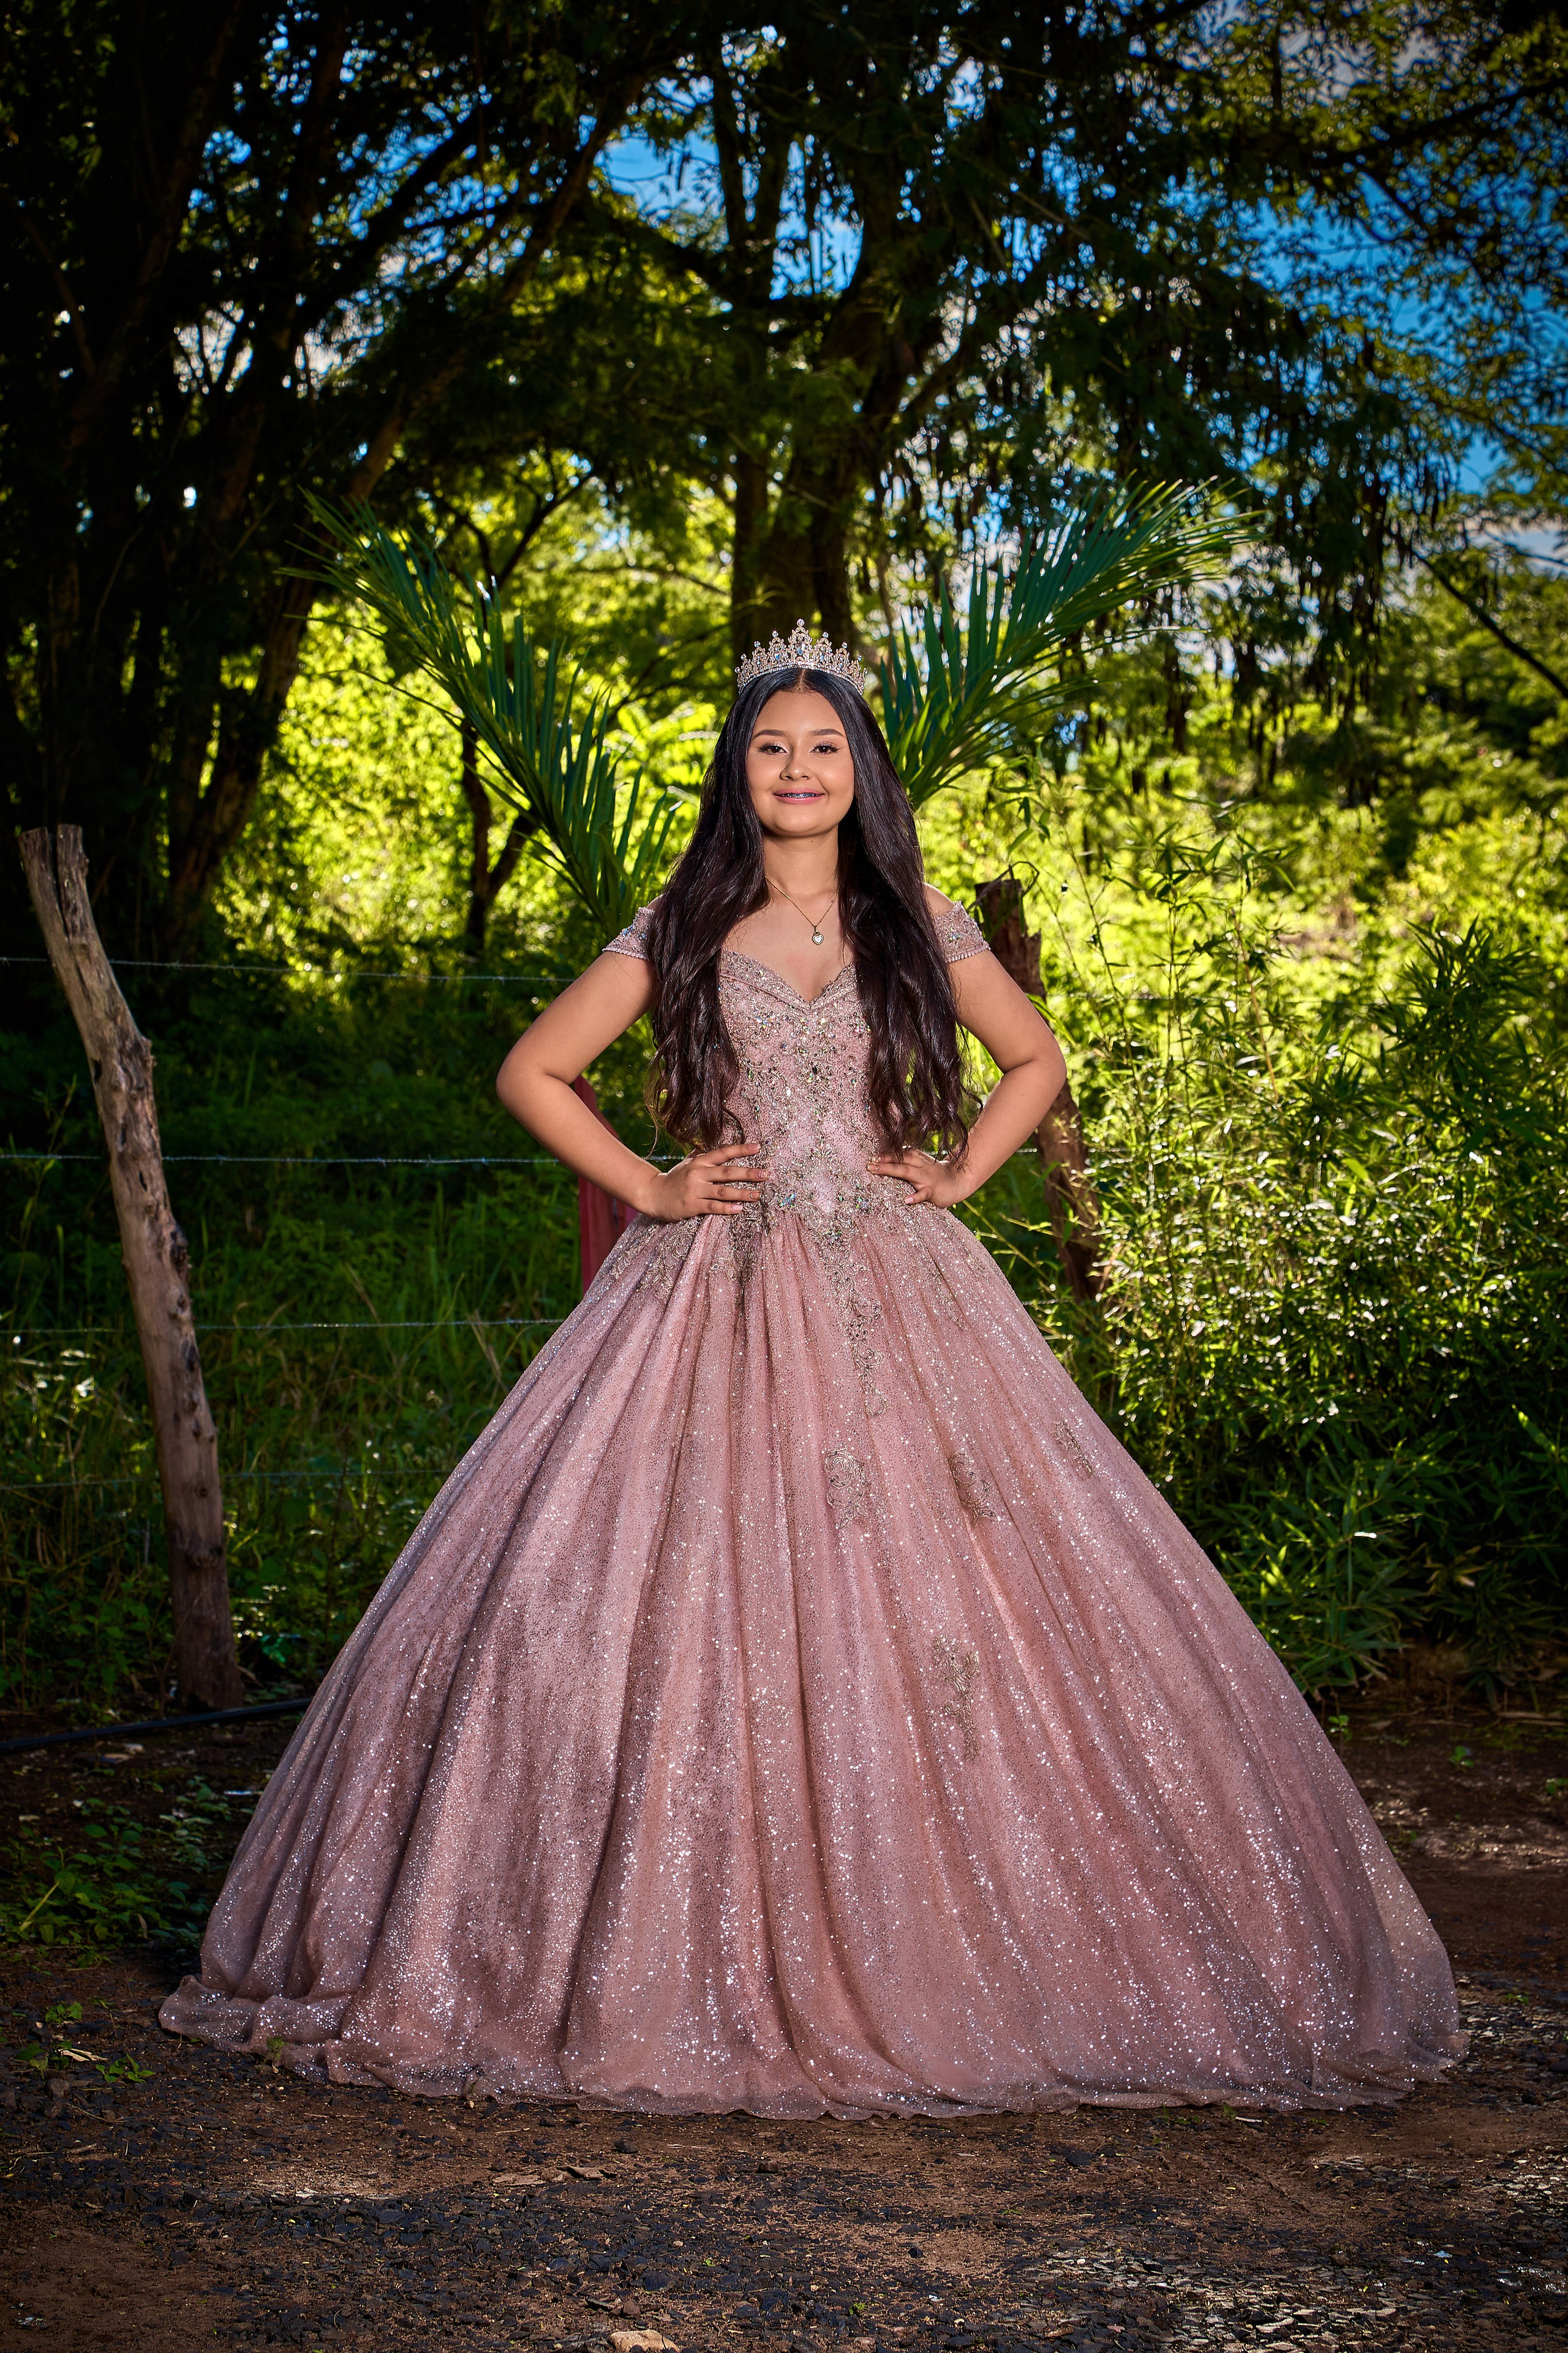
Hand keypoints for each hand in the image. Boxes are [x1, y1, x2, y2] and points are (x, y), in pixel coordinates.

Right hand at [644, 1143, 769, 1221]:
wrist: (653, 1194)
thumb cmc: (674, 1179)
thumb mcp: (687, 1164)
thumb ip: (701, 1154)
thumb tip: (714, 1144)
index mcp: (700, 1162)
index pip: (723, 1153)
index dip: (741, 1149)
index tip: (758, 1148)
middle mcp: (699, 1174)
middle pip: (727, 1172)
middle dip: (748, 1173)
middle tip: (765, 1174)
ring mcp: (695, 1190)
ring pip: (723, 1191)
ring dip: (742, 1193)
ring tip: (757, 1195)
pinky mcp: (692, 1205)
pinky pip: (713, 1207)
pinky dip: (727, 1208)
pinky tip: (739, 1209)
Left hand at [867, 1148, 969, 1206]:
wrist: (959, 1182)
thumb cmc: (935, 1174)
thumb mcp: (922, 1164)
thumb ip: (908, 1161)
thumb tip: (888, 1157)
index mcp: (918, 1159)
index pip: (900, 1153)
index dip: (886, 1154)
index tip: (871, 1155)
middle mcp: (921, 1166)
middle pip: (900, 1160)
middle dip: (884, 1159)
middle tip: (869, 1162)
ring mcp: (926, 1178)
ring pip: (907, 1172)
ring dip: (891, 1170)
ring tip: (876, 1170)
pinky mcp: (933, 1191)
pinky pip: (923, 1194)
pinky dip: (915, 1197)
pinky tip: (905, 1200)